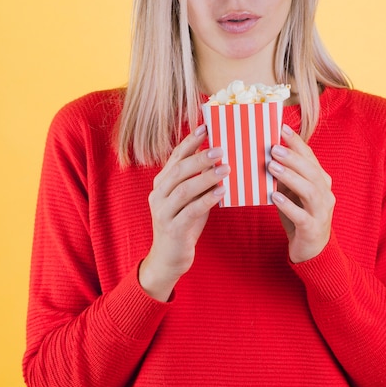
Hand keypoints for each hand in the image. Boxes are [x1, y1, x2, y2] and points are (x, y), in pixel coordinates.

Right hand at [139, 124, 229, 300]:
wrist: (169, 258)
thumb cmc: (184, 224)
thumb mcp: (190, 199)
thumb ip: (199, 181)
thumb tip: (221, 159)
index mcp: (161, 183)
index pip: (175, 158)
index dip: (189, 142)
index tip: (205, 128)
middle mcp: (158, 194)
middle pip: (179, 171)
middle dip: (200, 157)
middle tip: (221, 149)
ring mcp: (163, 212)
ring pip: (184, 189)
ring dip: (206, 177)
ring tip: (227, 169)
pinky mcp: (173, 228)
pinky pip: (190, 211)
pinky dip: (206, 200)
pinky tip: (222, 192)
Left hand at [268, 124, 334, 262]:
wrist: (312, 250)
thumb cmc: (299, 216)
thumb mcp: (292, 193)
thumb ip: (284, 176)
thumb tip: (265, 154)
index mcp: (321, 182)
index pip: (311, 157)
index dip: (297, 142)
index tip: (282, 128)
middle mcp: (325, 194)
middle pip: (311, 171)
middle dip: (292, 158)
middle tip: (273, 148)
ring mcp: (321, 212)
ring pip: (309, 190)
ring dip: (290, 177)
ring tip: (271, 167)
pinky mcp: (312, 229)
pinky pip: (301, 215)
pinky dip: (288, 205)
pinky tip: (274, 196)